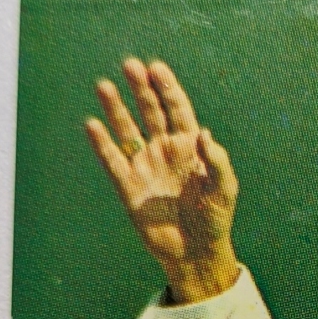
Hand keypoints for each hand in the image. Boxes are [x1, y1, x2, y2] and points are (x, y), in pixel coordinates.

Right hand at [85, 57, 239, 302]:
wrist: (194, 253)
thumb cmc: (215, 219)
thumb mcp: (224, 189)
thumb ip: (217, 161)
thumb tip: (203, 132)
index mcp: (190, 146)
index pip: (177, 108)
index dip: (167, 88)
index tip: (156, 68)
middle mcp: (165, 150)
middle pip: (150, 111)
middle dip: (141, 88)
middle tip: (130, 65)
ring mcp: (145, 165)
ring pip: (127, 130)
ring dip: (116, 108)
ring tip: (104, 85)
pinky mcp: (128, 186)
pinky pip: (112, 161)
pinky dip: (102, 143)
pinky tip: (93, 124)